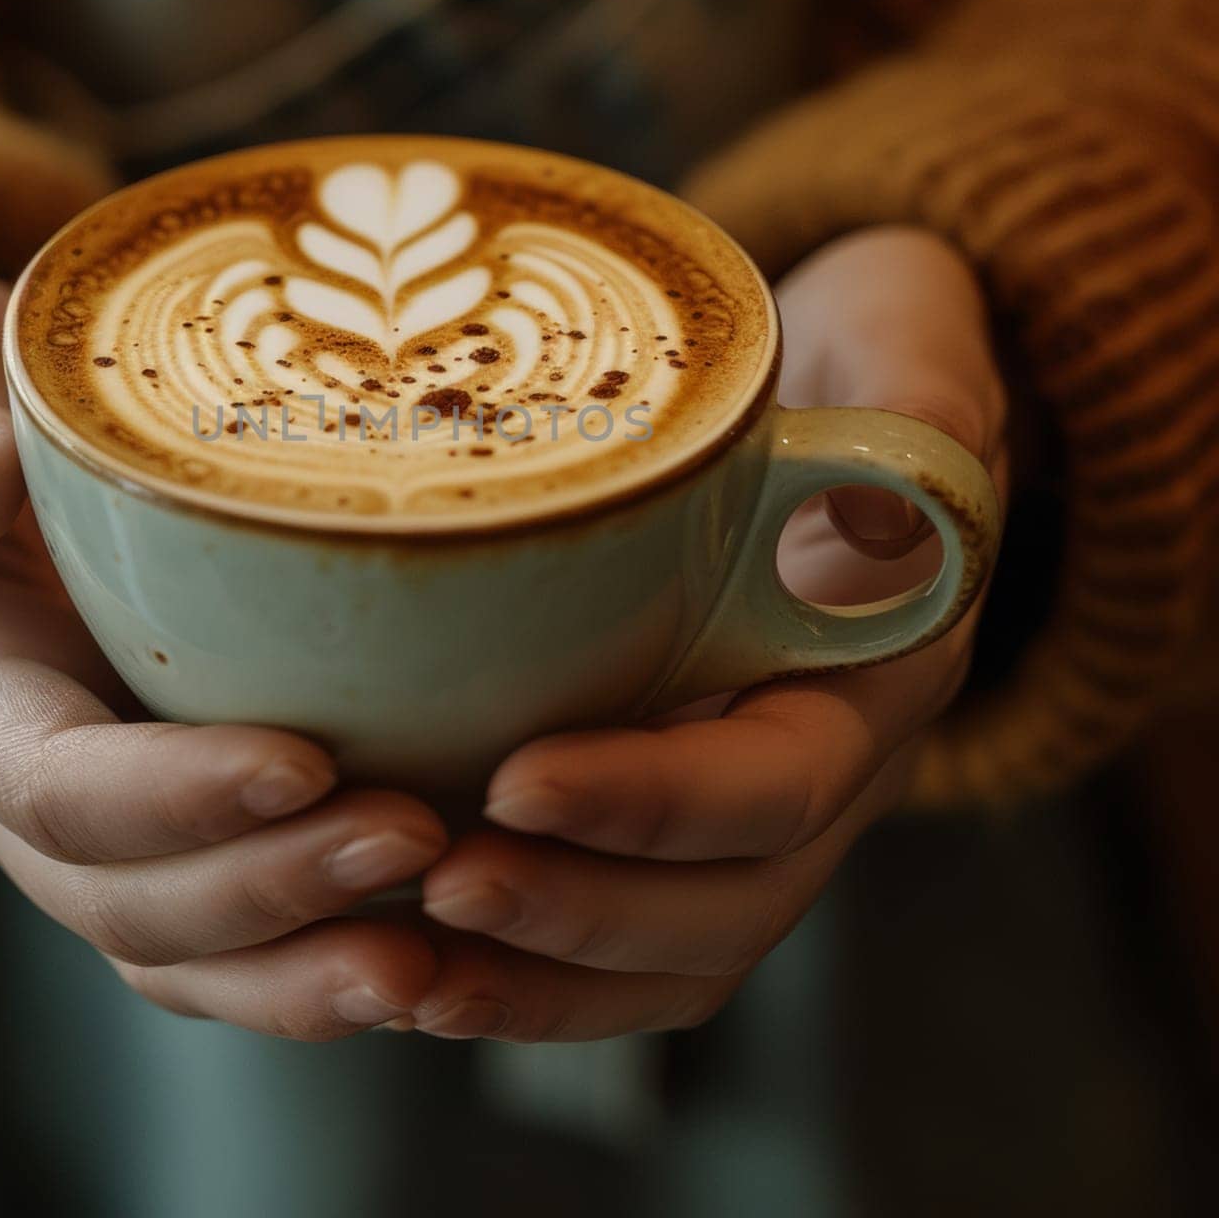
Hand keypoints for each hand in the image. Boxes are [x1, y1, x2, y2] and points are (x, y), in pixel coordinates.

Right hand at [0, 265, 444, 1038]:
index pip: (44, 777)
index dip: (170, 792)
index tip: (309, 762)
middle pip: (118, 895)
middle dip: (268, 889)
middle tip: (423, 840)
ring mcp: (71, 813)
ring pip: (171, 949)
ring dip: (300, 967)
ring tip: (434, 960)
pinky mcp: (148, 816)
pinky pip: (218, 933)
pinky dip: (310, 962)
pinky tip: (430, 957)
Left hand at [409, 227, 1009, 1040]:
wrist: (841, 404)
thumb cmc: (858, 359)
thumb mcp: (903, 341)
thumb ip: (913, 392)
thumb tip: (902, 476)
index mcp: (875, 672)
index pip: (783, 780)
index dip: (658, 803)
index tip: (517, 780)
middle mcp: (822, 767)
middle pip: (723, 908)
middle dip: (576, 914)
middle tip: (438, 880)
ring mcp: (748, 810)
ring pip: (668, 956)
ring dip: (537, 979)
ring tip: (406, 969)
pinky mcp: (676, 820)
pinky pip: (620, 948)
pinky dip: (525, 978)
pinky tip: (419, 973)